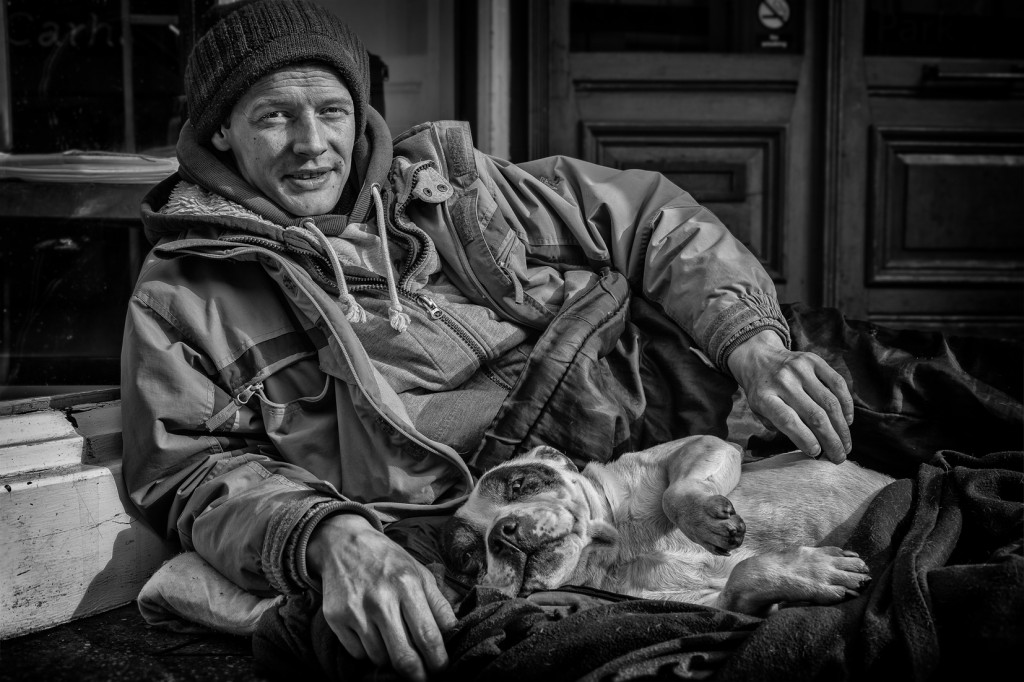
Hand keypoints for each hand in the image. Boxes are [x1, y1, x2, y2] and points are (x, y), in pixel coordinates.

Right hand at [307, 514, 456, 681]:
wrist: (343, 544)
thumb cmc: (387, 561)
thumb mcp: (419, 572)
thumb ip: (438, 603)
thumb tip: (454, 633)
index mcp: (407, 584)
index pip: (427, 635)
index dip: (437, 660)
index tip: (441, 668)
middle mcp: (381, 599)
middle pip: (403, 657)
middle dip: (417, 675)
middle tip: (423, 678)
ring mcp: (356, 611)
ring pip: (380, 659)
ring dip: (391, 659)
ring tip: (394, 643)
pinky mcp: (336, 619)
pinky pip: (358, 654)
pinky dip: (369, 652)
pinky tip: (372, 634)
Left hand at [727, 330, 853, 461]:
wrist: (759, 357)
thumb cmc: (762, 391)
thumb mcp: (759, 410)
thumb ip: (781, 426)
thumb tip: (812, 448)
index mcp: (764, 397)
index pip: (787, 421)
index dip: (805, 439)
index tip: (817, 453)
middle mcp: (782, 381)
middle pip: (814, 415)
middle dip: (831, 440)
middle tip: (839, 457)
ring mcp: (799, 369)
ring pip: (829, 402)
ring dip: (841, 428)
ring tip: (846, 445)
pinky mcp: (813, 360)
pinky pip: (837, 383)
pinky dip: (846, 404)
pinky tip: (847, 420)